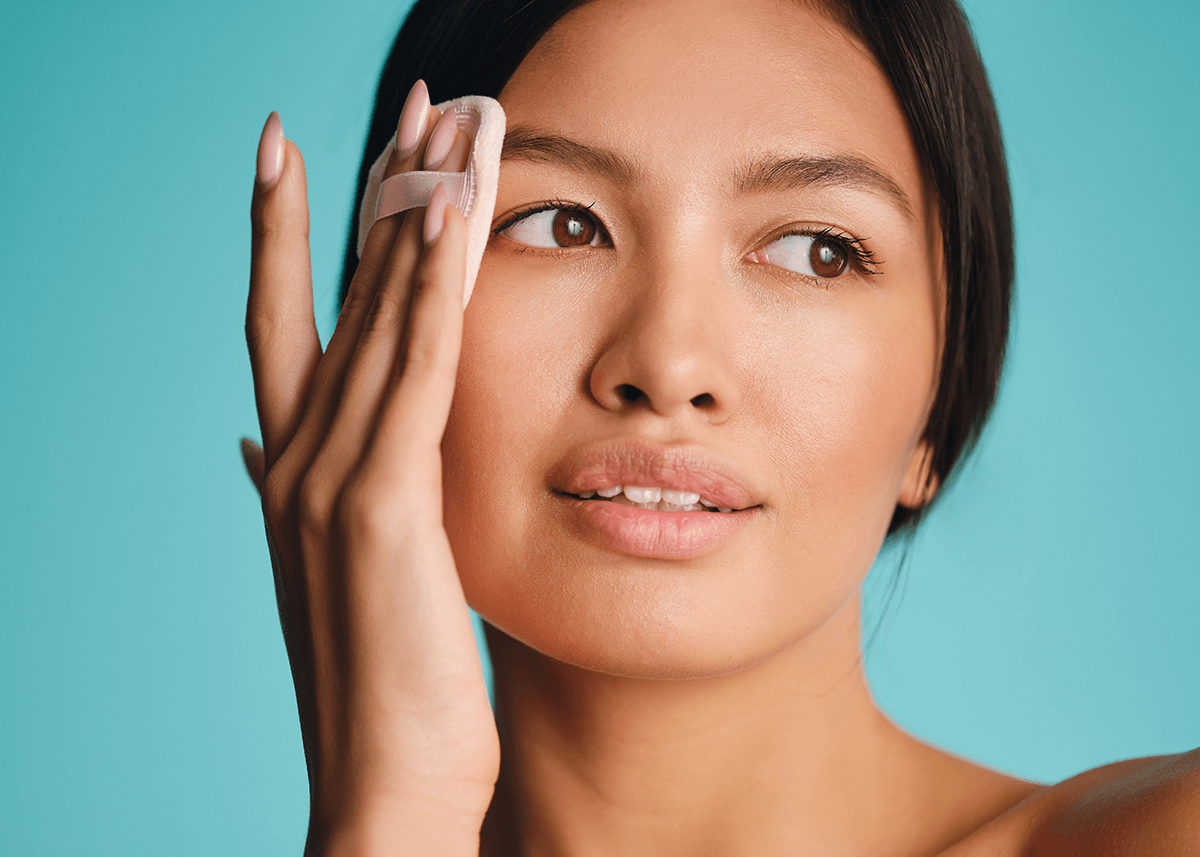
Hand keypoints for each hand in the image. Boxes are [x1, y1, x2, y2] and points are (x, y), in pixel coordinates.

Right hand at [243, 81, 498, 855]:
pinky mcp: (382, 504)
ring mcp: (330, 477)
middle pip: (335, 293)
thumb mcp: (340, 569)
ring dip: (414, 209)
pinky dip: (432, 287)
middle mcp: (298, 457)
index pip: (288, 321)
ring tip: (445, 120)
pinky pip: (416, 369)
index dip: (291, 229)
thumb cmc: (384, 681)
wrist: (383, 783)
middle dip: (373, 189)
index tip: (303, 147)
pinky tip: (457, 215)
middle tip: (410, 100)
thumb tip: (255, 439)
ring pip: (376, 313)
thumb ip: (308, 488)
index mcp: (292, 469)